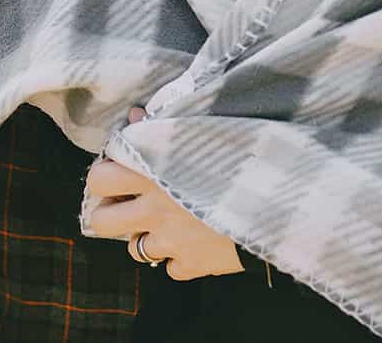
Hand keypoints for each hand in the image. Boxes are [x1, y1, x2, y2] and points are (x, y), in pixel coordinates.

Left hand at [85, 119, 244, 280]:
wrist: (282, 199)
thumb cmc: (242, 156)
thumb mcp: (201, 129)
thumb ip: (162, 123)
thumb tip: (133, 114)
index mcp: (151, 170)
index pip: (98, 178)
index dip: (105, 174)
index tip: (121, 171)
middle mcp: (153, 208)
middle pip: (102, 221)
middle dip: (111, 212)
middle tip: (129, 204)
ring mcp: (171, 240)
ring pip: (133, 249)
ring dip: (146, 237)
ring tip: (167, 223)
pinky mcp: (192, 264)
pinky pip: (170, 267)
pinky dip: (179, 258)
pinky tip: (196, 240)